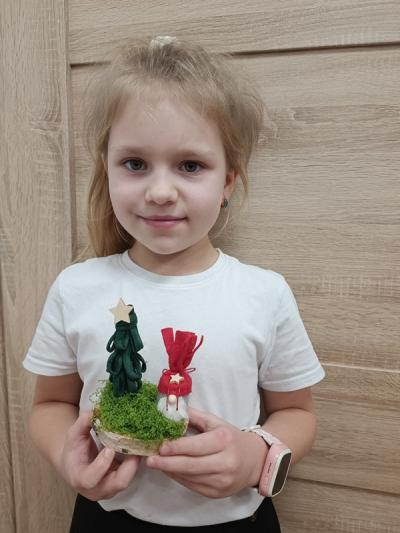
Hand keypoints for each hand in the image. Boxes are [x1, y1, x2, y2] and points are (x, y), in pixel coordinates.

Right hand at [59, 411, 139, 500]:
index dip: (102, 465)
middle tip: (135, 446)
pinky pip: (131, 475)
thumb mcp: (74, 435)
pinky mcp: (119, 484)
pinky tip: (139, 446)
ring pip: (128, 479)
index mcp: (80, 479)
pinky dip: (136, 462)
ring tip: (140, 443)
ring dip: (135, 462)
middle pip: (118, 484)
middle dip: (130, 466)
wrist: (75, 465)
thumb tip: (96, 411)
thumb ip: (83, 424)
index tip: (110, 448)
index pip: (91, 479)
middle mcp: (97, 489)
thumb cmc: (73, 450)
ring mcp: (110, 489)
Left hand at [145, 407, 267, 497]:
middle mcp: (225, 462)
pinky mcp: (217, 493)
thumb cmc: (232, 438)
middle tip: (150, 460)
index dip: (176, 448)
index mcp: (224, 440)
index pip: (196, 446)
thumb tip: (172, 410)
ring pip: (190, 478)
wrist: (255, 461)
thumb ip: (194, 417)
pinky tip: (170, 471)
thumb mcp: (215, 422)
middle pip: (191, 465)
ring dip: (170, 471)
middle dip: (167, 463)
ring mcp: (222, 480)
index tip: (160, 447)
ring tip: (156, 464)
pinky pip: (193, 486)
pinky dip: (179, 478)